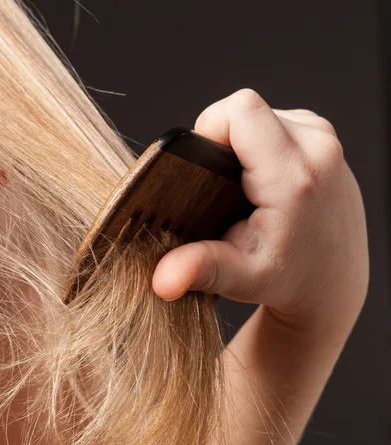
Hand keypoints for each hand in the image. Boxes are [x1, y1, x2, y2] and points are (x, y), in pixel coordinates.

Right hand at [152, 89, 368, 328]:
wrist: (336, 282)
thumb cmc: (292, 279)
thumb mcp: (241, 278)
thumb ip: (200, 269)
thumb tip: (161, 281)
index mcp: (294, 176)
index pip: (240, 110)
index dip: (210, 128)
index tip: (205, 167)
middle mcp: (319, 148)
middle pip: (246, 108)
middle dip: (222, 138)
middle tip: (220, 185)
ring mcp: (326, 140)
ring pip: (261, 112)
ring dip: (241, 141)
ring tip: (242, 184)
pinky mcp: (326, 139)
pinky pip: (277, 120)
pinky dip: (259, 141)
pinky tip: (262, 178)